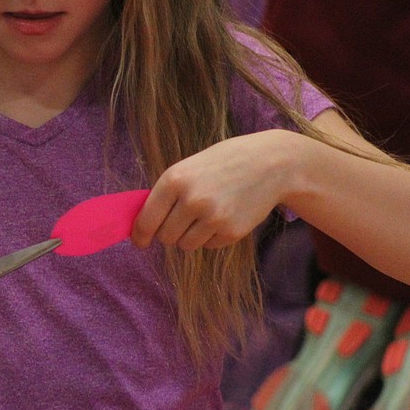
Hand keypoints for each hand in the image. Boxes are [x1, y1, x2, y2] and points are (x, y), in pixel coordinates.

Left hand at [131, 130, 297, 250]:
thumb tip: (141, 225)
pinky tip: (224, 215)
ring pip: (185, 245)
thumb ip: (166, 194)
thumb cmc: (222, 163)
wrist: (270, 163)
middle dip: (169, 232)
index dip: (140, 234)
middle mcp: (191, 200)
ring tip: (206, 214)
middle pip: (165, 237)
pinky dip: (212, 237)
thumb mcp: (188, 168)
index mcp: (174, 180)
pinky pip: (208, 246)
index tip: (139, 242)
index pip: (147, 220)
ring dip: (190, 236)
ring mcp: (213, 217)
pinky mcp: (231, 231)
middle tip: (183, 218)